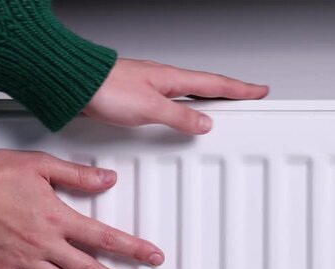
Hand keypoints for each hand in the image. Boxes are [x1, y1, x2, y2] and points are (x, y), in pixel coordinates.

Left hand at [84, 58, 269, 133]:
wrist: (76, 85)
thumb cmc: (107, 89)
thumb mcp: (150, 108)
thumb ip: (179, 117)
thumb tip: (204, 123)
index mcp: (172, 78)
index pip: (215, 84)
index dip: (239, 89)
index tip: (259, 90)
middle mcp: (163, 78)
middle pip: (204, 85)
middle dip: (228, 91)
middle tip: (246, 95)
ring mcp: (149, 85)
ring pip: (187, 92)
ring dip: (206, 98)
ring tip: (221, 105)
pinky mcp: (135, 95)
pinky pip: (169, 100)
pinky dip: (183, 105)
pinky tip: (179, 112)